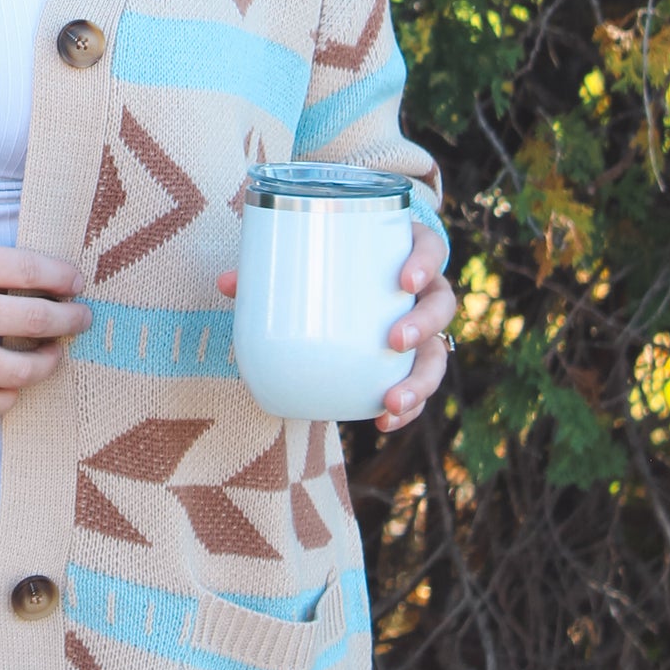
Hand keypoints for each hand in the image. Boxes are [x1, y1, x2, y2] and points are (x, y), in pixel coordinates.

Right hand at [0, 230, 89, 417]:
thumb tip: (26, 275)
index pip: (33, 270)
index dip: (64, 277)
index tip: (76, 283)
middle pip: (38, 320)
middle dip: (71, 320)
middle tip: (80, 319)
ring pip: (21, 370)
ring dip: (47, 362)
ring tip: (51, 356)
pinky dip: (7, 396)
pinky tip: (9, 384)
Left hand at [216, 219, 455, 434]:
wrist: (350, 273)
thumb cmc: (329, 257)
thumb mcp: (308, 254)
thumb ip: (270, 268)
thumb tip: (227, 284)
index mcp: (404, 250)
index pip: (431, 249)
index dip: (425, 262)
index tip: (405, 281)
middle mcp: (424, 289)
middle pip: (442, 305)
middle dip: (423, 326)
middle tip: (393, 341)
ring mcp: (422, 325)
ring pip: (437, 353)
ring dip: (421, 380)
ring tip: (391, 400)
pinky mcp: (412, 357)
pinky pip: (419, 383)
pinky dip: (408, 405)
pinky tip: (384, 421)